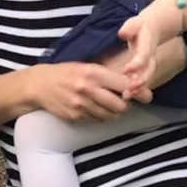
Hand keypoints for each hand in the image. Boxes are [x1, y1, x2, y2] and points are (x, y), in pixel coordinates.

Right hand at [24, 61, 150, 121]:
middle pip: (120, 105)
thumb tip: (133, 84)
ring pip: (110, 115)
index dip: (138, 91)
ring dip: (114, 112)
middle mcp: (87, 89)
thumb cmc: (66, 72)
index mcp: (92, 72)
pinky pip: (97, 120)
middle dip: (126, 105)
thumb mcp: (86, 66)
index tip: (147, 95)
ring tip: (109, 104)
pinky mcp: (75, 116)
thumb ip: (107, 75)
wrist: (39, 85)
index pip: (124, 84)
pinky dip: (100, 116)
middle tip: (124, 100)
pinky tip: (95, 108)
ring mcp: (81, 105)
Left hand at [118, 14, 160, 96]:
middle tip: (129, 90)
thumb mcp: (135, 23)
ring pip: (146, 78)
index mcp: (147, 46)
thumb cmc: (140, 27)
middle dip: (139, 82)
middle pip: (148, 71)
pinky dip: (136, 89)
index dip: (136, 65)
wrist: (154, 29)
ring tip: (127, 96)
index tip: (126, 70)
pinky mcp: (145, 69)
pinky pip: (142, 80)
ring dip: (137, 88)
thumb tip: (122, 33)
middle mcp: (150, 57)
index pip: (143, 57)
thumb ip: (129, 28)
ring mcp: (149, 64)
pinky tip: (126, 95)